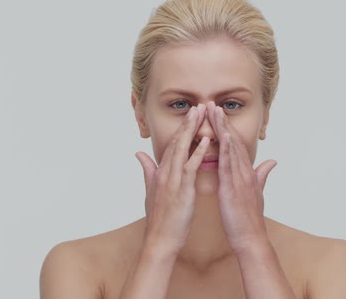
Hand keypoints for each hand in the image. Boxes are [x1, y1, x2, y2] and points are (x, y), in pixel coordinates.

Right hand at [135, 104, 208, 255]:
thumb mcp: (150, 191)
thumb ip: (147, 170)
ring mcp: (172, 180)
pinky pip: (191, 166)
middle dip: (187, 123)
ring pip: (182, 149)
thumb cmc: (160, 219)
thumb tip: (139, 153)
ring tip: (201, 114)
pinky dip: (198, 152)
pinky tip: (206, 140)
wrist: (160, 240)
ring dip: (192, 130)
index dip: (180, 130)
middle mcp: (165, 173)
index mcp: (161, 173)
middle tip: (198, 106)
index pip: (171, 146)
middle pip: (176, 142)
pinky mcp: (182, 190)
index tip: (190, 115)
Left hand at [205, 102, 276, 255]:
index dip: (227, 128)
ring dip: (221, 129)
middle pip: (233, 141)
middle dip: (222, 122)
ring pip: (230, 148)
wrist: (251, 238)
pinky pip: (227, 165)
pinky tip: (217, 137)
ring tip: (212, 112)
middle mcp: (244, 172)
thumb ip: (262, 175)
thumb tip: (272, 162)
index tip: (217, 113)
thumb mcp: (257, 193)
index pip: (235, 145)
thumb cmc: (250, 218)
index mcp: (246, 172)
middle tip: (211, 104)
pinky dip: (223, 149)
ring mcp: (239, 179)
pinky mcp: (232, 188)